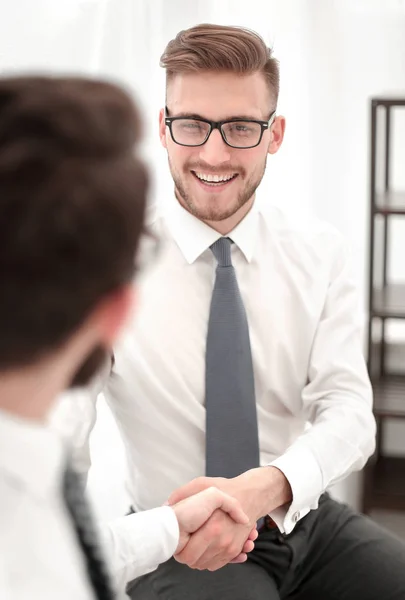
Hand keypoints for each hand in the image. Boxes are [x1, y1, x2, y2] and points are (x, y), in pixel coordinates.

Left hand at [168, 467, 291, 570]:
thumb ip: (183, 493)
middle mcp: (222, 541)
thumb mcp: (201, 484)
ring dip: (200, 559)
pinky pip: (219, 563)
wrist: (251, 494)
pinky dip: (213, 559)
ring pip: (207, 565)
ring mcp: (230, 547)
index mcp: (211, 529)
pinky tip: (209, 546)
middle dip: (188, 555)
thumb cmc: (225, 488)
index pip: (186, 557)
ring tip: (197, 543)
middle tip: (186, 541)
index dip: (179, 551)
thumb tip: (167, 506)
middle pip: (195, 563)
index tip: (178, 540)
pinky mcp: (236, 550)